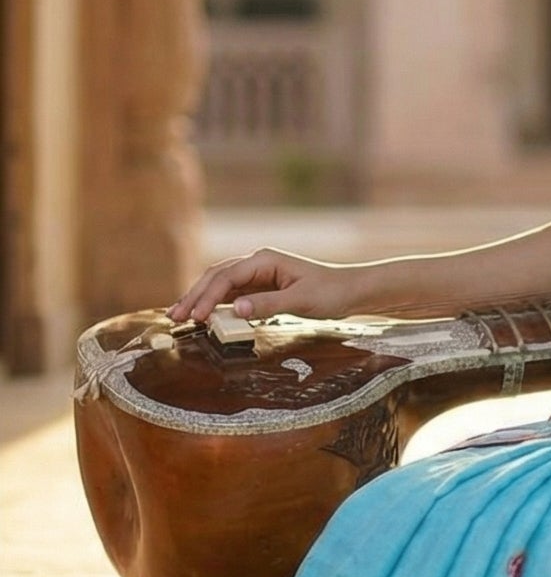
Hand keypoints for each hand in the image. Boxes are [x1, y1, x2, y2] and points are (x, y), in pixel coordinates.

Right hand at [170, 253, 358, 327]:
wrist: (350, 291)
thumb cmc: (330, 292)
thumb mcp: (301, 301)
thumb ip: (268, 305)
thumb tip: (236, 310)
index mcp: (264, 260)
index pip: (227, 277)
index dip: (208, 296)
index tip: (196, 316)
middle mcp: (257, 263)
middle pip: (216, 277)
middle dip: (195, 296)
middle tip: (175, 316)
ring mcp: (258, 275)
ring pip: (220, 285)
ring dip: (200, 299)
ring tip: (180, 316)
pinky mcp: (261, 288)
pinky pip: (232, 295)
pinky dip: (215, 304)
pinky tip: (203, 315)